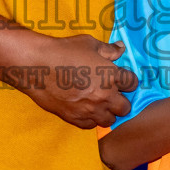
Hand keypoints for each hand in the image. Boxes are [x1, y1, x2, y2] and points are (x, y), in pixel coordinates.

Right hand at [15, 34, 136, 129]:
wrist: (37, 66)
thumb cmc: (63, 51)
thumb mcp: (89, 44)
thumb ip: (109, 49)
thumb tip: (121, 48)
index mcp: (111, 75)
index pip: (132, 84)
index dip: (127, 81)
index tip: (121, 79)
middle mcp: (104, 95)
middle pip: (125, 107)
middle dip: (121, 100)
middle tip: (111, 93)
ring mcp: (90, 109)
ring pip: (109, 120)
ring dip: (107, 112)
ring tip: (98, 103)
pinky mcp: (75, 118)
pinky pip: (91, 125)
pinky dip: (90, 118)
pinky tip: (85, 109)